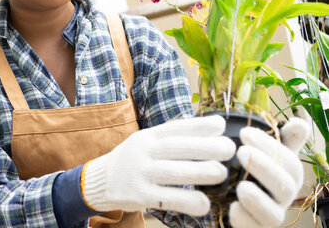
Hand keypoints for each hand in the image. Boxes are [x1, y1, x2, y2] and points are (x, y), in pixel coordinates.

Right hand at [81, 115, 235, 214]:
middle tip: (230, 148)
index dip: (198, 125)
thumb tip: (214, 128)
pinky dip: (187, 201)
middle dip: (205, 147)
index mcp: (148, 136)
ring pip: (173, 172)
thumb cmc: (134, 160)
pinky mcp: (139, 196)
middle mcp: (143, 152)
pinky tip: (204, 204)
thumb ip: (173, 138)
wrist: (100, 180)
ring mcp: (140, 174)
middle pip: (176, 147)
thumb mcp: (147, 142)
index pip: (175, 128)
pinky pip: (166, 199)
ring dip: (200, 172)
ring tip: (221, 174)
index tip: (221, 125)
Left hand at [229, 117, 309, 227]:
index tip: (244, 132)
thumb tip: (300, 122)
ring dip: (258, 199)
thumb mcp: (264, 154)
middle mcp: (282, 198)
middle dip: (264, 168)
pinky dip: (244, 219)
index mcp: (287, 177)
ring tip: (241, 186)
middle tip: (241, 151)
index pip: (290, 162)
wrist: (230, 202)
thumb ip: (282, 140)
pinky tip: (232, 208)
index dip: (271, 147)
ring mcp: (270, 216)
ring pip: (274, 214)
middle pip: (285, 186)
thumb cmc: (251, 172)